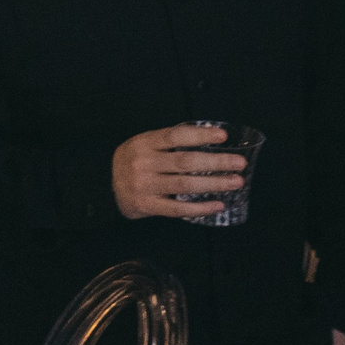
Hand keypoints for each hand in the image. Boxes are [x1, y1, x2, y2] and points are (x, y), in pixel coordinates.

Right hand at [113, 123, 244, 220]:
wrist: (105, 186)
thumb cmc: (134, 162)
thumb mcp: (144, 145)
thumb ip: (168, 143)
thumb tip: (209, 139)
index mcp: (143, 143)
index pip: (175, 136)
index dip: (200, 135)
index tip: (223, 136)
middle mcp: (142, 163)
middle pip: (185, 162)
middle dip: (216, 162)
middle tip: (239, 163)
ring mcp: (143, 185)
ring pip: (184, 185)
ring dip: (214, 184)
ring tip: (235, 182)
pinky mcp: (146, 205)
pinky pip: (177, 209)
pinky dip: (200, 208)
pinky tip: (218, 205)